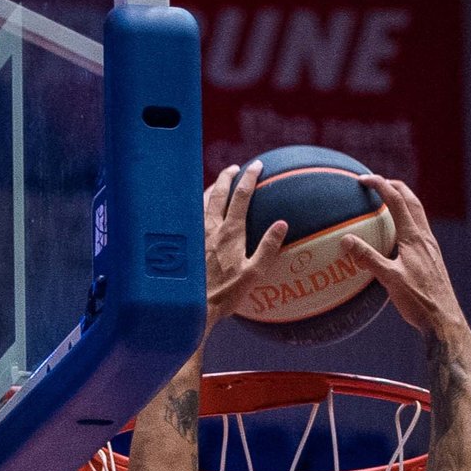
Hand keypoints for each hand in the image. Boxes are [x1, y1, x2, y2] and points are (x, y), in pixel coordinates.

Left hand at [204, 163, 287, 328]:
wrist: (194, 305)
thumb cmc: (226, 294)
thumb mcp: (253, 274)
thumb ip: (268, 247)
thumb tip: (282, 224)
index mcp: (230, 232)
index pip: (241, 195)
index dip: (250, 177)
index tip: (257, 166)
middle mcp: (211, 227)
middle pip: (218, 191)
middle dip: (228, 175)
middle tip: (236, 168)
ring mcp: (197, 233)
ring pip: (203, 200)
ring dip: (212, 187)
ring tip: (218, 183)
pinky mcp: (188, 242)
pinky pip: (193, 213)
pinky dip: (199, 203)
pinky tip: (200, 209)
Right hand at [339, 175, 464, 337]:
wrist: (444, 320)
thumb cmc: (418, 302)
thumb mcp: (390, 280)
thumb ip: (368, 259)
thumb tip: (346, 240)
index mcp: (414, 238)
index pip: (396, 200)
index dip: (380, 185)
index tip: (363, 180)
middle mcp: (425, 238)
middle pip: (411, 200)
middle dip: (394, 186)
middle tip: (377, 183)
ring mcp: (431, 248)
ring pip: (418, 213)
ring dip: (403, 201)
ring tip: (388, 202)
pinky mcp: (433, 258)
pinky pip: (420, 230)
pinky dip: (407, 221)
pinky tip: (399, 235)